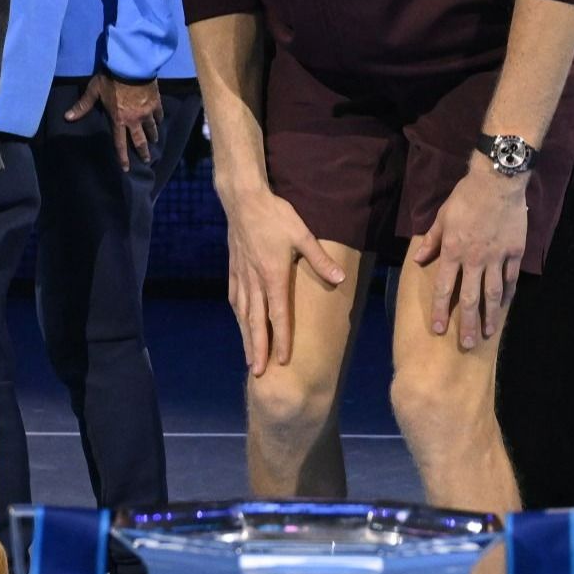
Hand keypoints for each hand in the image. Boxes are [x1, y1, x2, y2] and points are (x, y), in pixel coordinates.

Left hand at [64, 72, 164, 170]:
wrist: (131, 66)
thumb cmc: (110, 79)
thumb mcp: (94, 91)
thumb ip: (83, 105)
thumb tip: (67, 117)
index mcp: (118, 120)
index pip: (120, 143)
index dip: (123, 157)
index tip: (127, 168)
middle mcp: (134, 120)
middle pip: (140, 140)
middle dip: (143, 152)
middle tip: (147, 160)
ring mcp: (146, 112)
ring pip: (151, 128)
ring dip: (152, 136)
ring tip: (155, 142)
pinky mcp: (155, 102)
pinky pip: (158, 114)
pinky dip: (159, 119)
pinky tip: (159, 122)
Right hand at [223, 186, 347, 374]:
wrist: (243, 199)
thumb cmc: (276, 215)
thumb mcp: (302, 234)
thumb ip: (320, 259)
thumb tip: (340, 279)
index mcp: (273, 275)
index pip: (278, 315)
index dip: (281, 339)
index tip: (283, 361)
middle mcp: (255, 281)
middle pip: (256, 322)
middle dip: (258, 349)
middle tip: (258, 373)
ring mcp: (242, 276)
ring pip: (243, 314)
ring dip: (246, 338)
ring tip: (249, 358)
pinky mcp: (234, 269)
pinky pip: (235, 299)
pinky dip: (238, 316)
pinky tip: (240, 323)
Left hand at [409, 161, 529, 352]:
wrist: (497, 182)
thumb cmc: (465, 197)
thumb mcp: (442, 217)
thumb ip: (431, 241)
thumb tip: (417, 260)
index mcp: (453, 251)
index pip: (445, 288)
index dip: (441, 311)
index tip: (439, 329)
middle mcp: (474, 259)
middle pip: (471, 298)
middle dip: (468, 323)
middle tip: (467, 345)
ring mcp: (496, 257)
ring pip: (493, 293)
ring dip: (491, 316)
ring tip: (489, 333)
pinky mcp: (514, 252)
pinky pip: (511, 278)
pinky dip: (508, 293)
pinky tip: (505, 306)